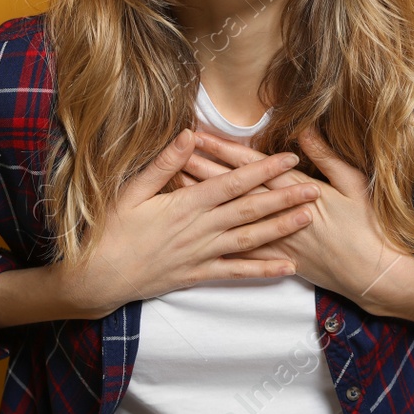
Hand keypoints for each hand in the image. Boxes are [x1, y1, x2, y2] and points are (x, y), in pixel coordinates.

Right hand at [55, 128, 322, 317]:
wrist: (97, 278)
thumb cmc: (109, 231)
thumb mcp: (129, 191)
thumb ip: (162, 164)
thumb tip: (189, 134)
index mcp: (185, 204)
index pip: (233, 183)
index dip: (263, 170)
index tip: (289, 159)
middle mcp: (200, 229)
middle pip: (250, 210)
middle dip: (284, 198)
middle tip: (315, 188)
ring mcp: (202, 254)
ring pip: (250, 241)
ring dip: (281, 229)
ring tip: (308, 219)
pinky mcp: (198, 274)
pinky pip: (237, 272)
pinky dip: (263, 270)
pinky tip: (287, 267)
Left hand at [182, 127, 411, 307]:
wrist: (372, 274)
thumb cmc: (368, 227)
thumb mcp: (353, 184)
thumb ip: (326, 157)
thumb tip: (305, 130)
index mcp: (299, 191)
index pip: (253, 167)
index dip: (225, 151)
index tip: (201, 136)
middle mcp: (280, 215)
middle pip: (234, 189)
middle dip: (204, 170)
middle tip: (175, 154)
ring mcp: (277, 240)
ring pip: (231, 217)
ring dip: (205, 201)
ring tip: (177, 185)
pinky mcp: (278, 260)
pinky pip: (241, 249)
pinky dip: (217, 236)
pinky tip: (197, 227)